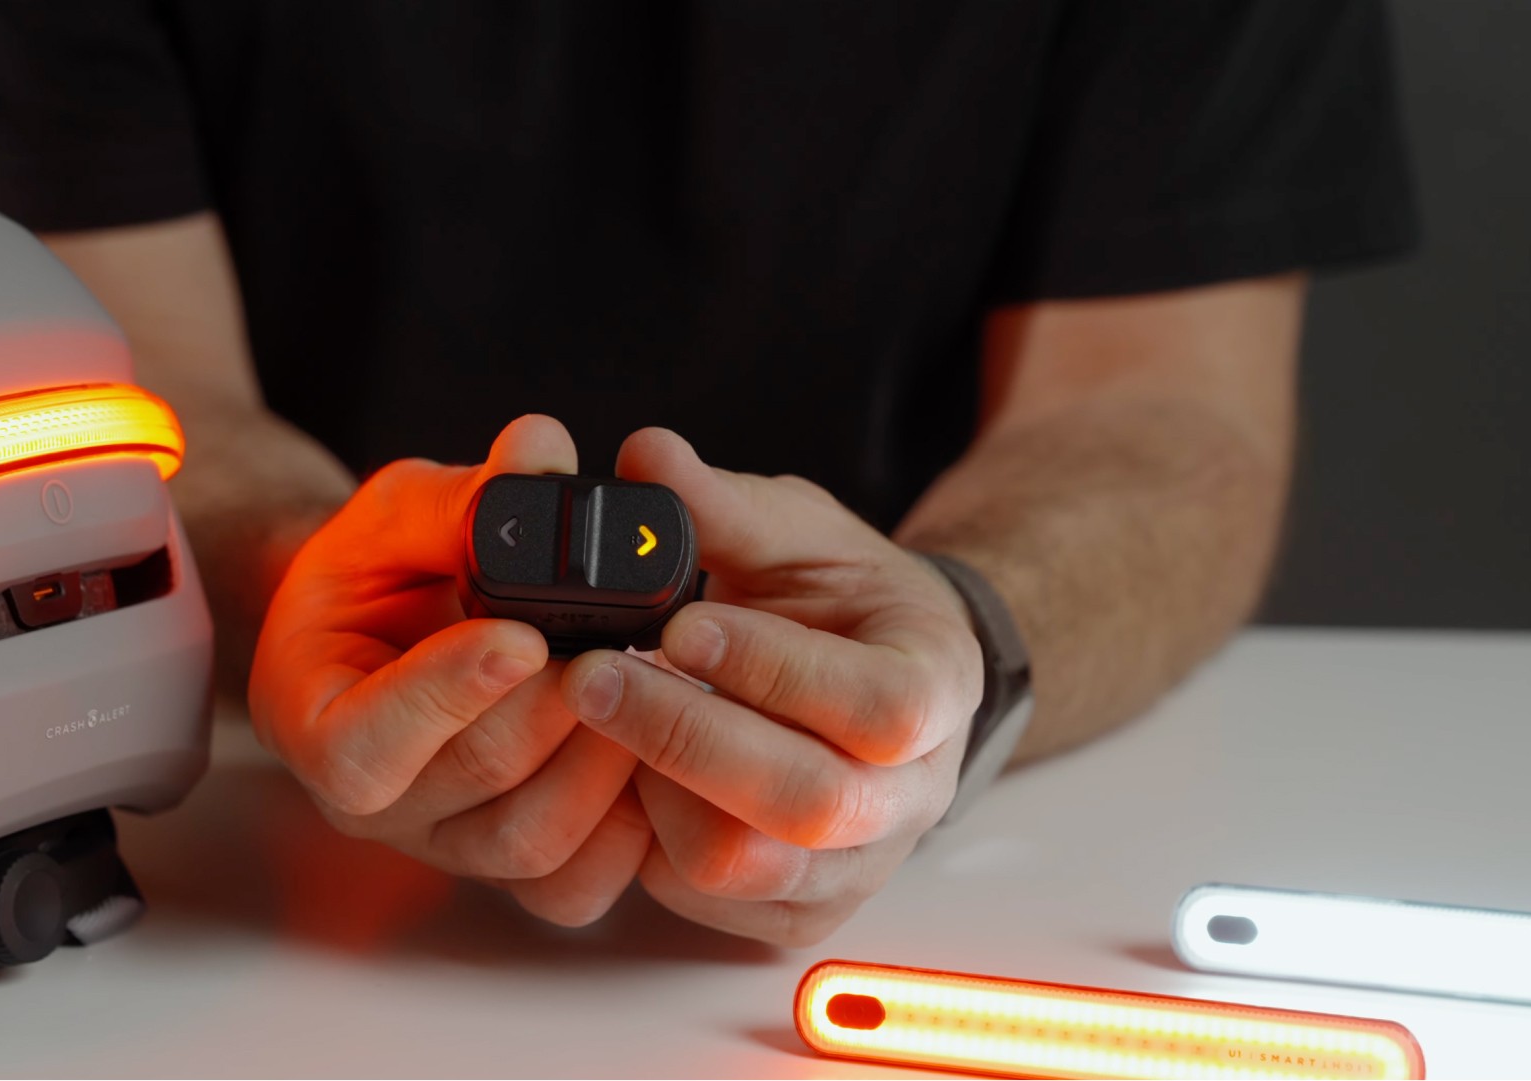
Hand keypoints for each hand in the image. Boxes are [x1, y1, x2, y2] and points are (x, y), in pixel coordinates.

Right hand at [251, 415, 650, 925]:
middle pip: (469, 790)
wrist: (396, 625)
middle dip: (554, 711)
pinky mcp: (520, 862)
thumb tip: (541, 454)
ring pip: (532, 846)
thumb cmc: (383, 568)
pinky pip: (579, 885)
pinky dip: (630, 829)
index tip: (519, 633)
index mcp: (316, 722)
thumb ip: (459, 495)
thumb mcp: (399, 513)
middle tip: (617, 645)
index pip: (362, 748)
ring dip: (602, 761)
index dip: (445, 696)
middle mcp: (380, 804)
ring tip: (648, 682)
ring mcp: (451, 842)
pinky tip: (659, 749)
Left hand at [559, 429, 983, 944]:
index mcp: (937, 687)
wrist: (876, 680)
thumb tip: (645, 458)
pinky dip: (645, 835)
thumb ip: (726, 504)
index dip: (774, 672)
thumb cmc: (841, 602)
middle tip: (593, 677)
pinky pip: (704, 898)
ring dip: (657, 790)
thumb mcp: (800, 533)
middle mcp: (910, 795)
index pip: (877, 707)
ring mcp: (853, 866)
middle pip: (808, 803)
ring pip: (746, 864)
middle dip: (686, 737)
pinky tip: (620, 766)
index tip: (680, 623)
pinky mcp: (791, 909)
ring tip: (610, 714)